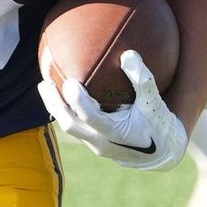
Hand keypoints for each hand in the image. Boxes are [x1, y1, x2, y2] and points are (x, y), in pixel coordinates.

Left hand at [38, 50, 186, 171]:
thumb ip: (142, 79)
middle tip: (46, 82)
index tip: (71, 82)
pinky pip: (74, 124)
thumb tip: (128, 54)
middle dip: (55, 103)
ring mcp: (94, 143)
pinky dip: (65, 109)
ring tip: (44, 85)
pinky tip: (59, 91)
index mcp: (115, 133)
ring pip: (68, 126)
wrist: (161, 152)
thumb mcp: (155, 103)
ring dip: (55, 106)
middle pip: (69, 124)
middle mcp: (100, 141)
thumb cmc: (158, 124)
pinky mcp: (92, 142)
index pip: (90, 117)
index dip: (78, 101)